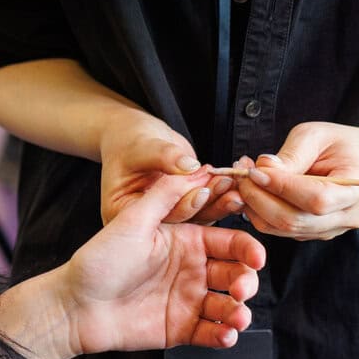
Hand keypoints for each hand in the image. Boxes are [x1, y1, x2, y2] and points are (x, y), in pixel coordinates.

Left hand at [58, 174, 264, 354]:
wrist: (75, 304)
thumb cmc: (99, 260)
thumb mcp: (131, 220)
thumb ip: (165, 194)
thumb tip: (199, 168)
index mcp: (185, 240)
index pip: (230, 242)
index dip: (248, 249)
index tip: (257, 257)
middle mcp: (191, 269)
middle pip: (236, 274)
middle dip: (246, 282)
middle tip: (241, 290)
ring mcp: (188, 300)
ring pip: (228, 305)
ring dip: (239, 311)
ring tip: (236, 317)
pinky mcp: (181, 328)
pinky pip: (212, 333)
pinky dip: (224, 335)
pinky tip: (226, 335)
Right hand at [96, 113, 239, 225]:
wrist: (135, 138)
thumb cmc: (129, 141)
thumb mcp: (142, 147)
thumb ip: (164, 156)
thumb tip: (189, 165)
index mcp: (125, 212)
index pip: (157, 215)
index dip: (182, 203)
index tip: (201, 189)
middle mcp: (147, 221)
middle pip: (180, 220)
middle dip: (205, 202)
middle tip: (225, 185)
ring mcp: (168, 216)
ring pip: (197, 216)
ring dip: (217, 200)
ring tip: (233, 182)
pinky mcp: (184, 207)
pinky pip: (205, 206)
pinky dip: (219, 194)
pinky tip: (234, 183)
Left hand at [232, 122, 358, 240]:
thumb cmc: (338, 145)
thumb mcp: (316, 136)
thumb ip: (292, 154)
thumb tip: (263, 168)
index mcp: (357, 189)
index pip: (316, 198)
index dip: (281, 187)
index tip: (254, 171)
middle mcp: (347, 216)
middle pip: (295, 220)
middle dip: (259, 199)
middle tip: (241, 175)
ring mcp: (330, 230)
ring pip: (283, 228)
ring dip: (254, 206)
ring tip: (243, 179)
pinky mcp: (312, 233)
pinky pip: (280, 230)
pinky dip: (259, 212)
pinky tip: (253, 190)